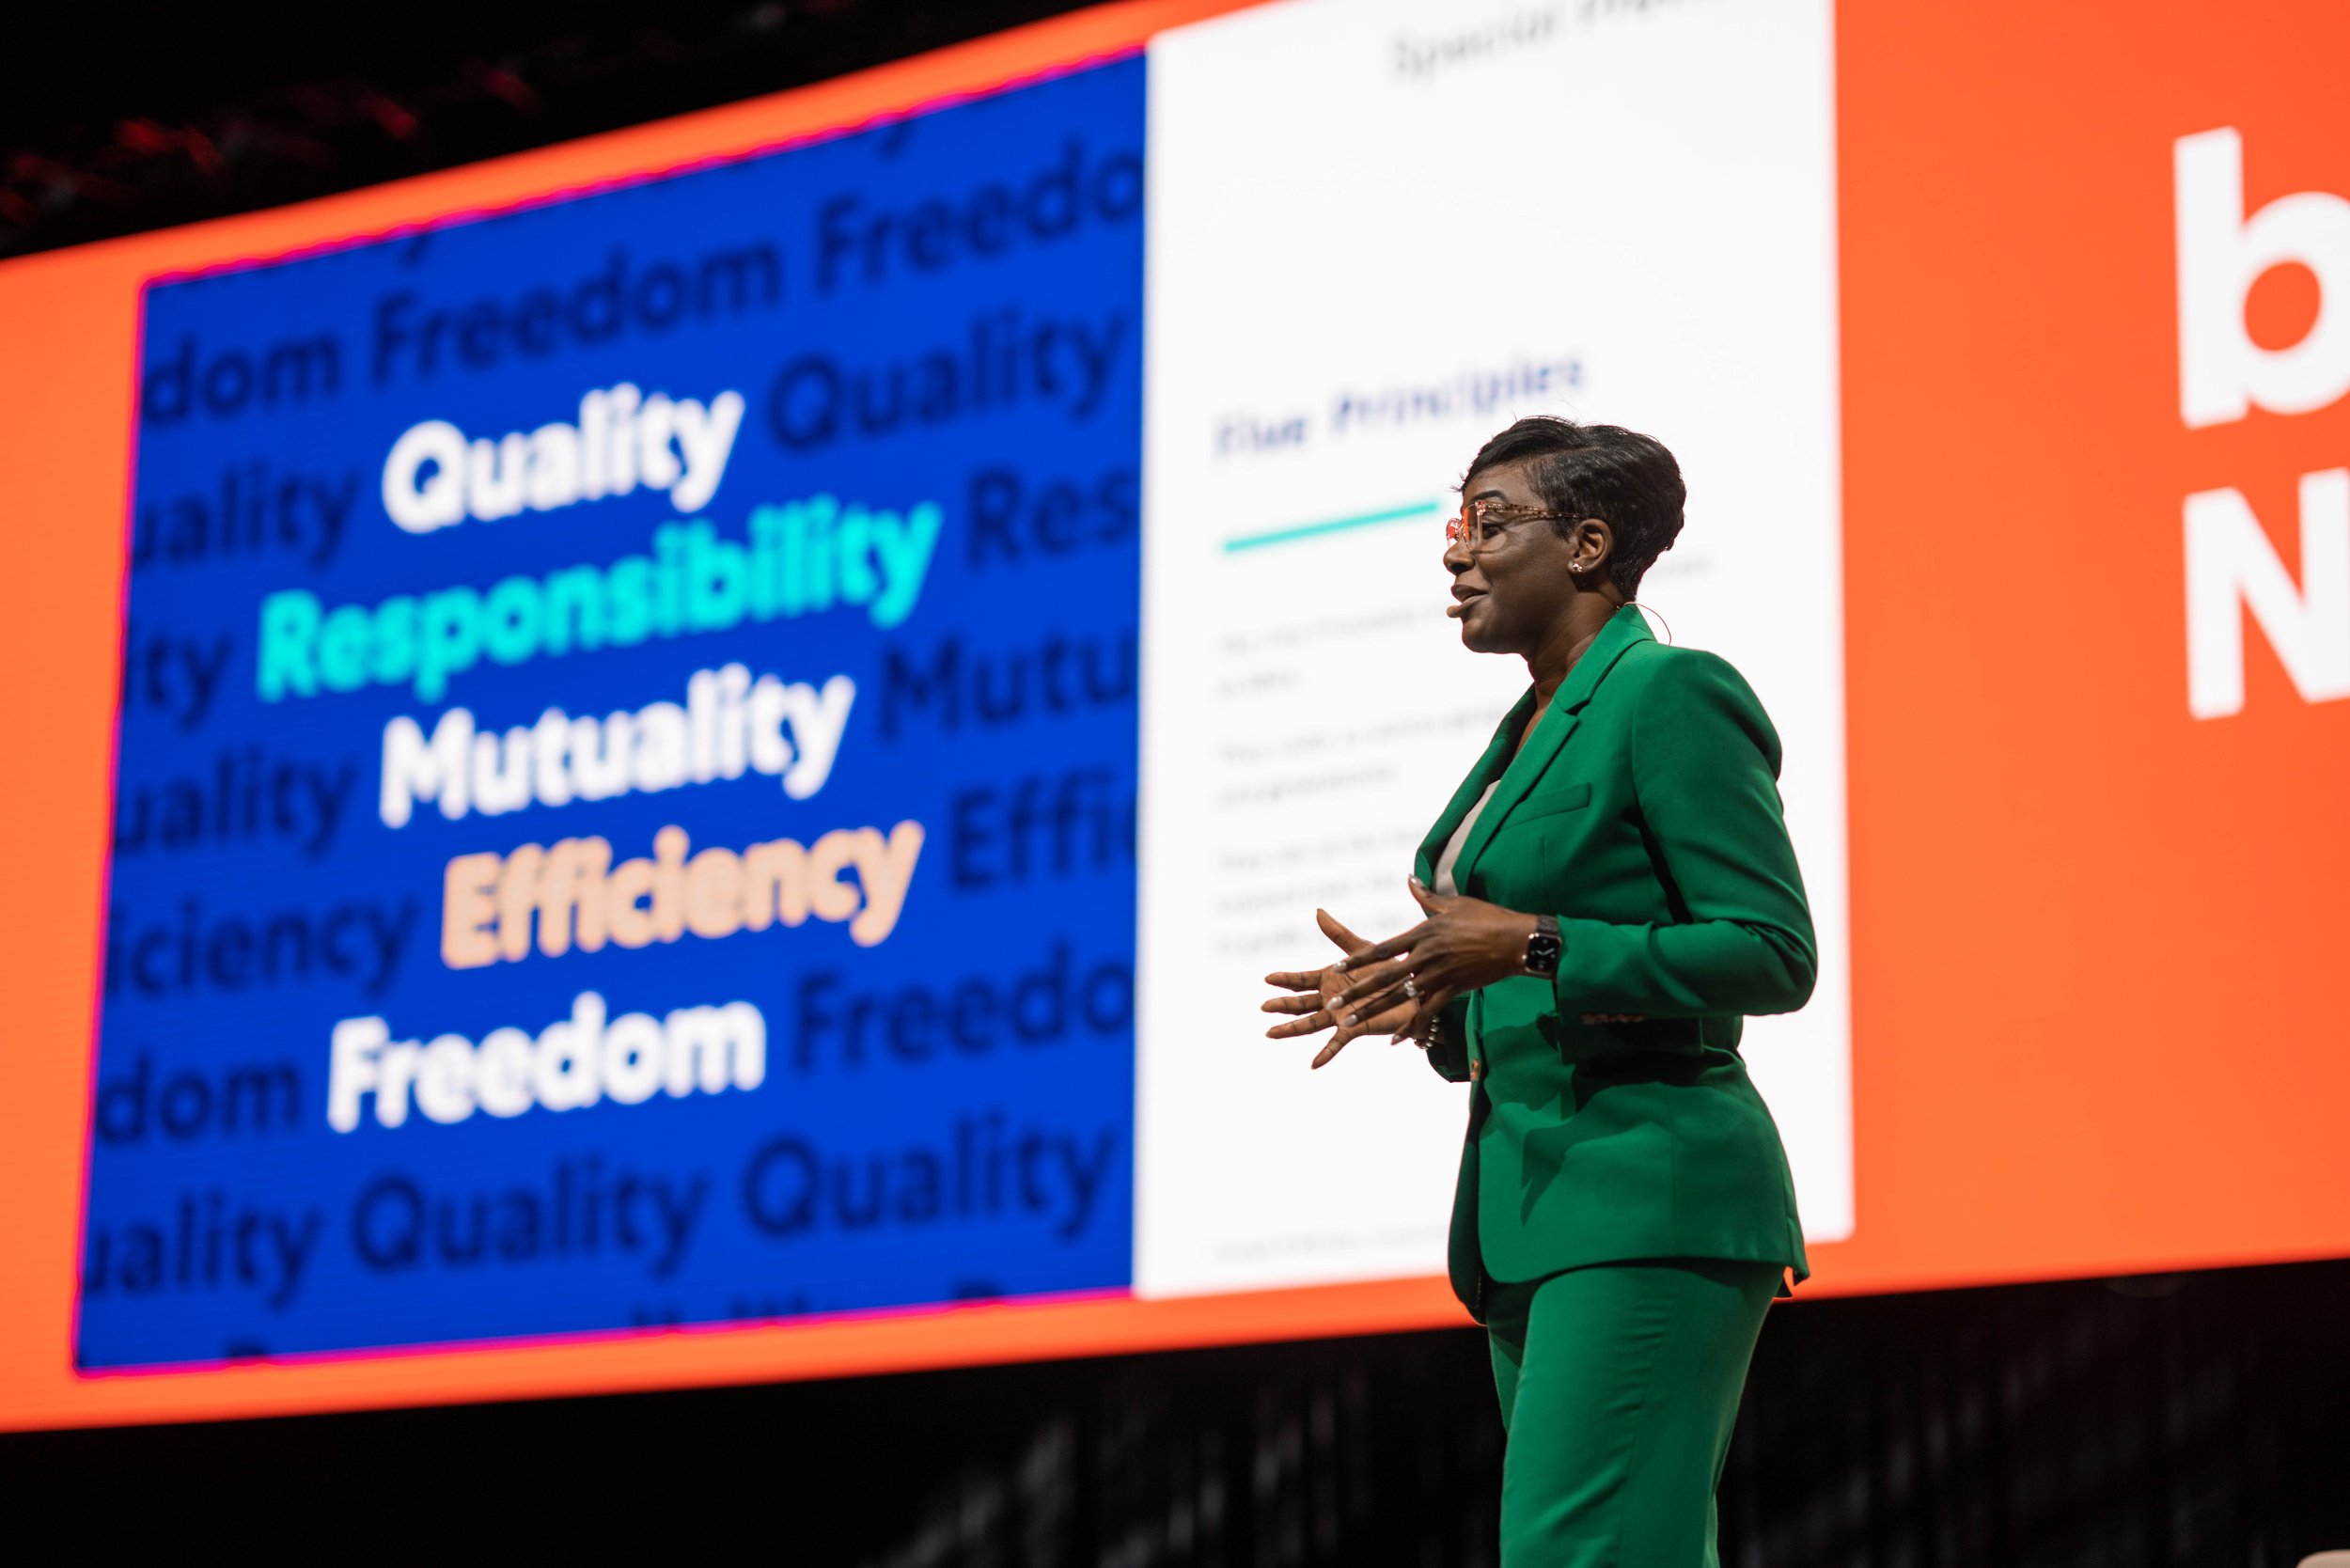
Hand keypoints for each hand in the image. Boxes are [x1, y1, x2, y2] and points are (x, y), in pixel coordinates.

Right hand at [1263, 909, 1423, 1068]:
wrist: (1412, 989)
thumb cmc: (1387, 969)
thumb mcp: (1360, 949)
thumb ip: (1338, 934)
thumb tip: (1317, 911)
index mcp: (1329, 979)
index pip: (1301, 980)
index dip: (1285, 980)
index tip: (1267, 978)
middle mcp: (1330, 999)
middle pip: (1300, 1004)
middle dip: (1282, 1005)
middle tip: (1264, 1007)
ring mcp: (1340, 1015)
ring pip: (1311, 1024)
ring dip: (1291, 1029)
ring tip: (1271, 1033)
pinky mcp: (1354, 1028)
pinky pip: (1337, 1042)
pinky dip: (1326, 1054)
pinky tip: (1313, 1064)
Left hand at [1320, 879, 1539, 1044]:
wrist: (1516, 940)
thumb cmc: (1487, 917)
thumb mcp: (1454, 903)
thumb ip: (1427, 897)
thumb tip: (1409, 880)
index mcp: (1422, 934)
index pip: (1382, 948)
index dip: (1358, 960)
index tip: (1335, 968)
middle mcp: (1426, 956)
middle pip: (1384, 977)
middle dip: (1357, 993)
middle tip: (1333, 1005)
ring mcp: (1440, 975)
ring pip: (1400, 998)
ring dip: (1374, 1012)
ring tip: (1351, 1024)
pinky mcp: (1454, 989)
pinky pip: (1428, 1012)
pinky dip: (1411, 1026)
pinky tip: (1396, 1039)